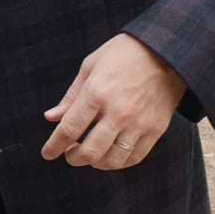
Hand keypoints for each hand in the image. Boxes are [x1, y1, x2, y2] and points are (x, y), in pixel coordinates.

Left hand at [39, 34, 186, 170]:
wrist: (166, 51)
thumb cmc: (124, 54)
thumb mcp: (90, 66)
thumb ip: (71, 96)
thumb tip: (51, 117)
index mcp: (96, 94)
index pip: (68, 130)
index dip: (54, 146)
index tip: (48, 153)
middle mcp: (117, 112)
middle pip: (89, 152)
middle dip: (74, 158)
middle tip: (70, 154)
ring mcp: (138, 123)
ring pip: (112, 160)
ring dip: (96, 163)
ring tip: (90, 155)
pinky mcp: (155, 129)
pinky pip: (134, 157)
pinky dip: (119, 163)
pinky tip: (111, 156)